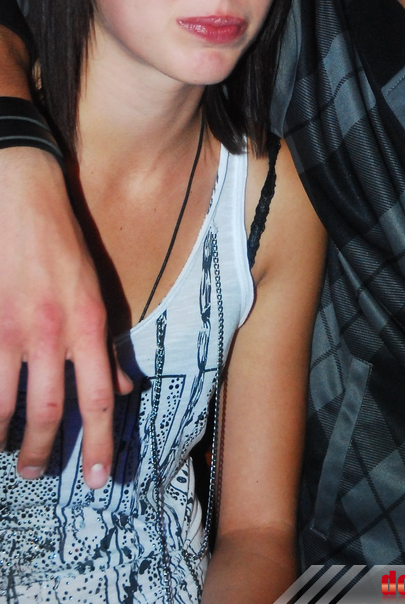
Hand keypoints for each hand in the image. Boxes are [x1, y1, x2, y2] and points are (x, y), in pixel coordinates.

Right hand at [0, 147, 131, 487]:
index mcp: (87, 324)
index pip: (97, 399)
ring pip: (2, 402)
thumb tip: (122, 388)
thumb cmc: (62, 243)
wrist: (22, 195)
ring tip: (3, 446)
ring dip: (1, 433)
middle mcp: (49, 331)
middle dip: (40, 450)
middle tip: (35, 471)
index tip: (97, 479)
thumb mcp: (96, 290)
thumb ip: (105, 344)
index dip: (97, 444)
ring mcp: (7, 328)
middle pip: (46, 411)